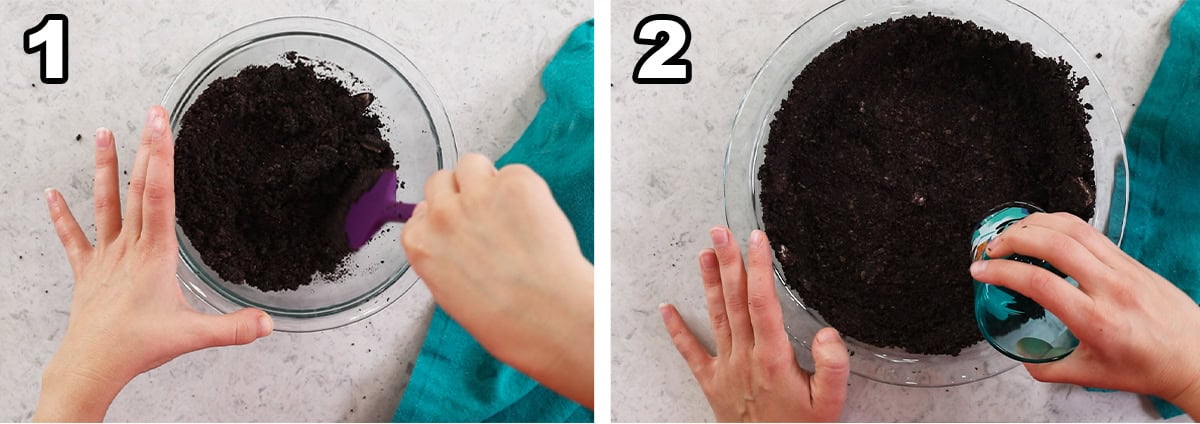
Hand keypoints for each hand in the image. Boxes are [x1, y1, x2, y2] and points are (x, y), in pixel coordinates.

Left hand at [35, 107, 272, 421]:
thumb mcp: (192, 335)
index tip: (162, 126)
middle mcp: (129, 247)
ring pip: (105, 204)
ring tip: (102, 133)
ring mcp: (106, 257)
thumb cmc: (137, 346)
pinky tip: (50, 194)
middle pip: (137, 189)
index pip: (159, 195)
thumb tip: (268, 323)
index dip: (163, 158)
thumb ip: (233, 328)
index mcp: (155, 254)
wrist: (91, 365)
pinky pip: (73, 238)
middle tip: (150, 115)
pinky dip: (61, 215)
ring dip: (104, 167)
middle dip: (146, 148)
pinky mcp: (88, 271)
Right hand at [401, 153, 593, 407]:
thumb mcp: (452, 295)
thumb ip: (444, 257)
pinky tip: (535, 219)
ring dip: (487, 180)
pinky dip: (525, 189)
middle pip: (441, 180)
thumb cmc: (507, 320)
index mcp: (422, 244)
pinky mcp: (516, 183)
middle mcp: (443, 215)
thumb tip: (452, 238)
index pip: (420, 211)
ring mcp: (478, 195)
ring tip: (509, 210)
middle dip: (461, 194)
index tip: (461, 227)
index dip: (445, 217)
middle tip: (487, 216)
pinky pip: (514, 172)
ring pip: (472, 164)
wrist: (549, 317)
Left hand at [660, 226, 849, 421]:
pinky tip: (666, 309)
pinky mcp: (712, 383)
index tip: (756, 240)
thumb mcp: (830, 403)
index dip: (758, 268)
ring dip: (710, 283)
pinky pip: (691, 353)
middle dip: (729, 262)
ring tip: (704, 253)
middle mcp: (746, 358)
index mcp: (774, 358)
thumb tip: (826, 333)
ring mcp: (726, 368)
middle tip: (721, 232)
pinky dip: (677, 330)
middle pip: (735, 301)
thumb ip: (833, 366)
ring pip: (716, 317)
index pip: (763, 302)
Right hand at [971, 212, 1199, 416]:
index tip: (981, 271)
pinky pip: (1088, 231)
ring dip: (1033, 224)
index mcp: (1095, 320)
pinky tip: (1042, 231)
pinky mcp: (1129, 259)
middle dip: (1012, 239)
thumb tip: (1021, 356)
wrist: (1194, 355)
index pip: (1040, 283)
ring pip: (1072, 228)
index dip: (1002, 272)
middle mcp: (1109, 287)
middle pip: (1053, 244)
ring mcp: (1121, 268)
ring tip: (1011, 234)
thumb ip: (1048, 368)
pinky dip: (1057, 224)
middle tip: (991, 249)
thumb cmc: (1147, 367)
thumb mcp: (1090, 375)